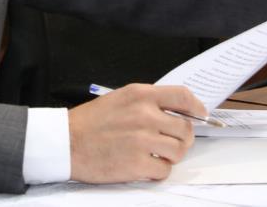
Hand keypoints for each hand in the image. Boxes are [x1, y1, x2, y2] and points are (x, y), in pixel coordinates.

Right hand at [69, 84, 201, 182]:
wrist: (66, 142)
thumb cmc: (91, 122)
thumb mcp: (121, 99)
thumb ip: (149, 102)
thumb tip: (178, 112)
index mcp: (140, 95)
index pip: (183, 97)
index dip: (196, 108)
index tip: (199, 115)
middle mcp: (144, 115)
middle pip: (186, 128)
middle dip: (182, 138)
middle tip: (169, 142)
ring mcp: (142, 140)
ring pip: (178, 151)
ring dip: (170, 155)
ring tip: (153, 154)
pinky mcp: (137, 163)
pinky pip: (164, 170)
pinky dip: (157, 171)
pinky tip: (143, 165)